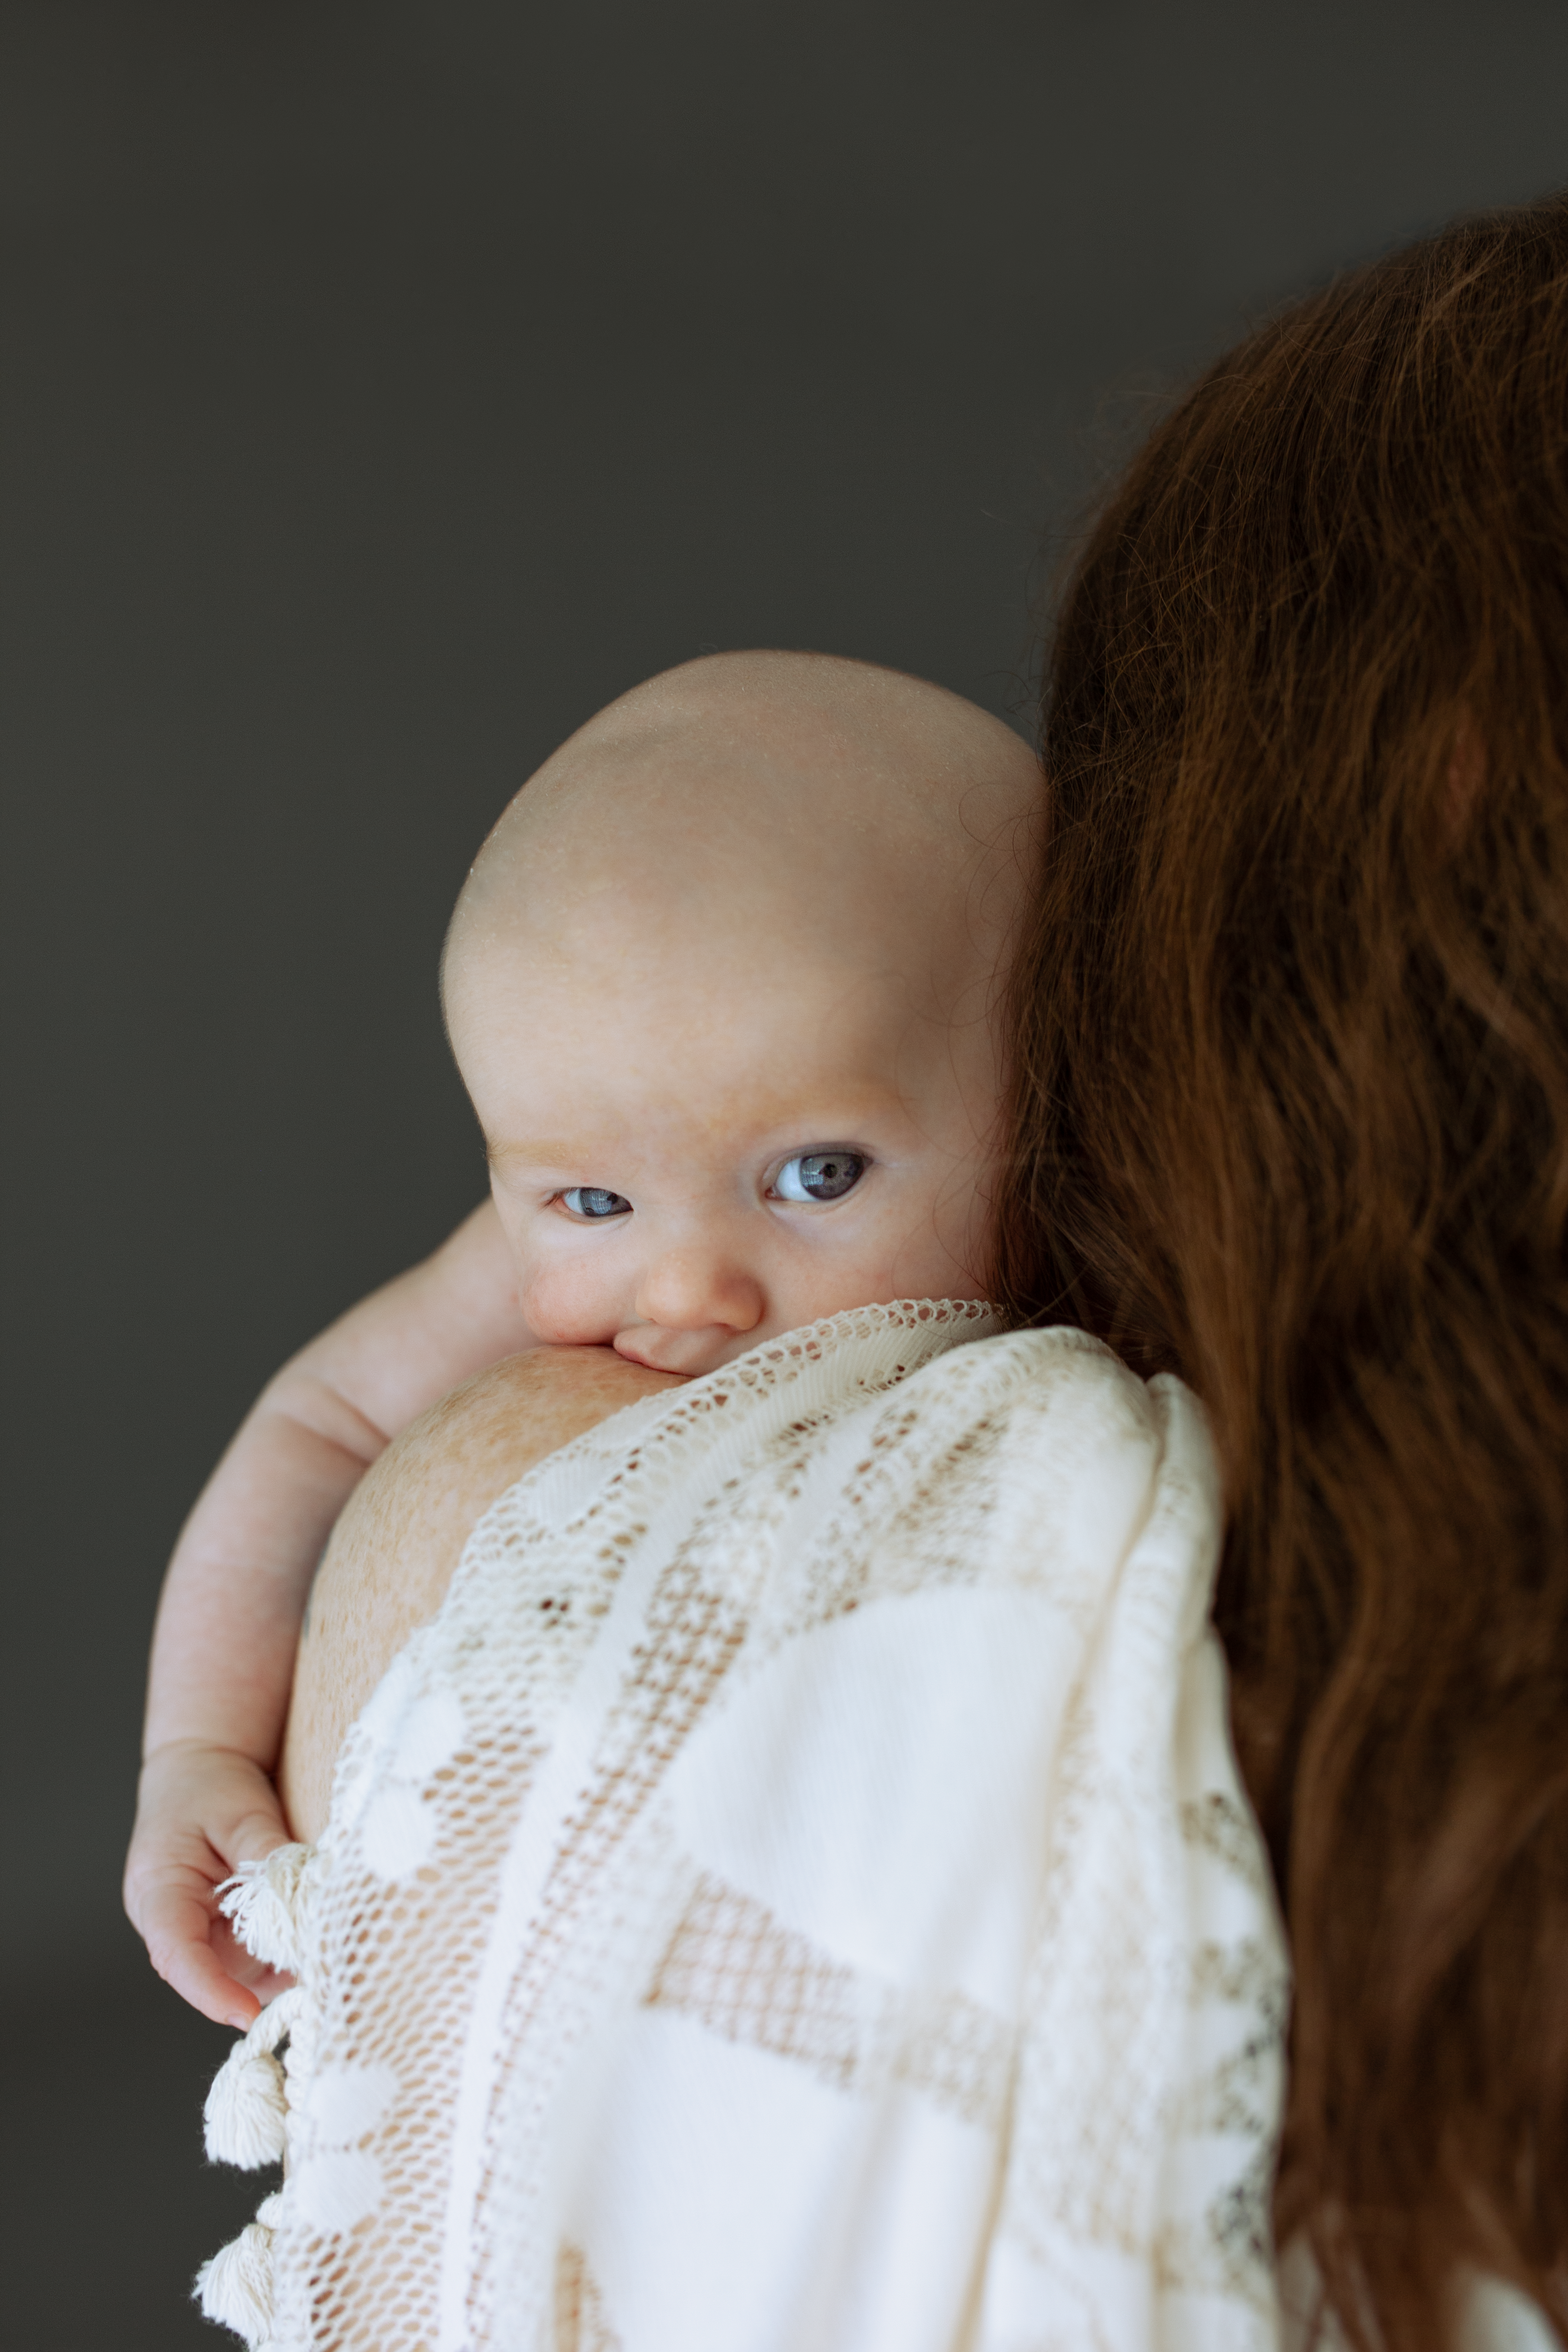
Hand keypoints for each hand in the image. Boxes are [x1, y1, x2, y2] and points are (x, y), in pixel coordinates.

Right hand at [124, 1740, 296, 2026]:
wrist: (199, 1764)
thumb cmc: (208, 1785)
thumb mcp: (240, 1812)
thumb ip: (265, 1855)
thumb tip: (299, 1899)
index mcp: (158, 1893)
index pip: (176, 1956)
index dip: (210, 1991)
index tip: (247, 2015)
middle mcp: (173, 1923)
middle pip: (218, 1969)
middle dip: (266, 1971)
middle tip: (320, 1952)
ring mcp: (199, 1931)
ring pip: (244, 1970)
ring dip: (282, 1959)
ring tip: (321, 1928)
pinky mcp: (224, 1930)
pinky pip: (258, 1956)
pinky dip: (286, 1948)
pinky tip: (312, 1924)